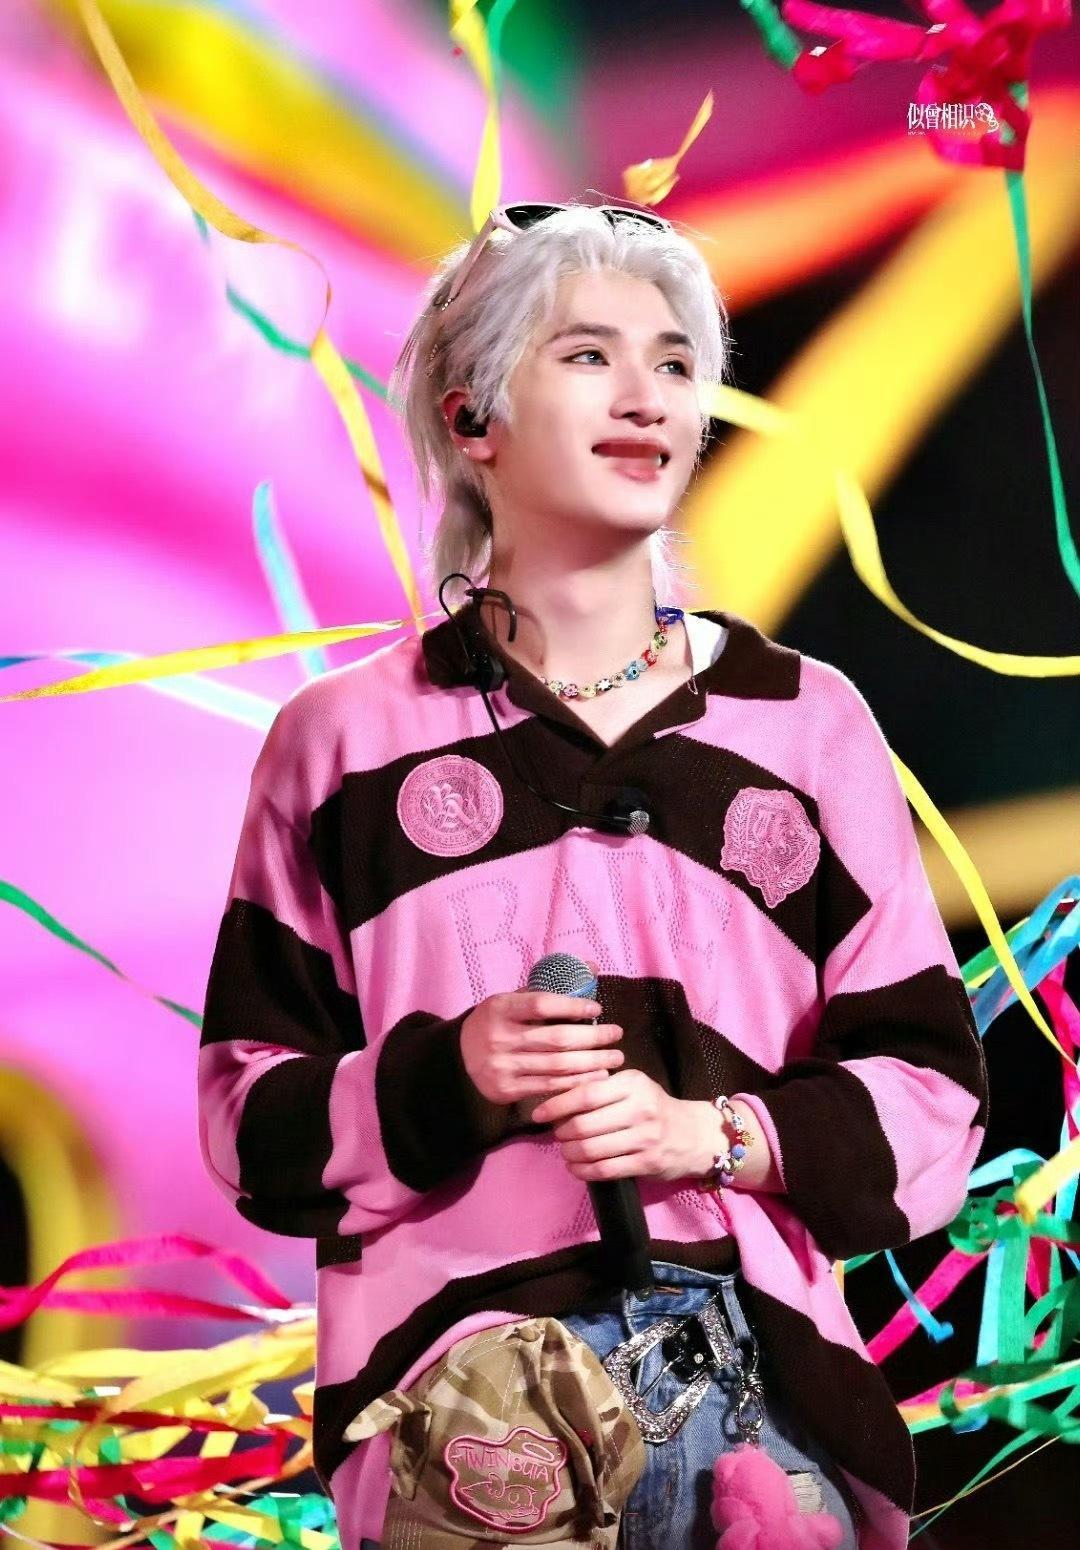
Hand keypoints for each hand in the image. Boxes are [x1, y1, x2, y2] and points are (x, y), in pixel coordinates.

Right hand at [459, 990, 623, 1105]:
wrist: (460, 1055)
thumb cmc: (498, 1022)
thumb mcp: (514, 998)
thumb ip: (550, 986)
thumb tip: (591, 966)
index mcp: (500, 1007)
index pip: (542, 1004)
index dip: (573, 1006)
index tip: (597, 1009)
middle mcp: (499, 1037)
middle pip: (556, 1039)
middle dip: (593, 1037)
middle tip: (616, 1034)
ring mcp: (501, 1065)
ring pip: (557, 1066)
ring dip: (592, 1062)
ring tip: (614, 1058)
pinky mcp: (505, 1089)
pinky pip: (548, 1086)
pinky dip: (576, 1082)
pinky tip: (596, 1076)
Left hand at [529, 1070, 704, 1182]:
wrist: (695, 1134)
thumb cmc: (655, 1107)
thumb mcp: (633, 1087)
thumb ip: (601, 1089)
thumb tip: (556, 1098)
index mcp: (632, 1083)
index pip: (586, 1093)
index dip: (558, 1105)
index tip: (540, 1113)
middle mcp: (640, 1108)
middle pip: (584, 1124)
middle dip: (562, 1133)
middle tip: (558, 1135)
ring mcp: (645, 1137)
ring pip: (591, 1149)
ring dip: (570, 1153)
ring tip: (566, 1151)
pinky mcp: (647, 1163)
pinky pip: (604, 1170)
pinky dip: (583, 1171)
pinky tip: (576, 1168)